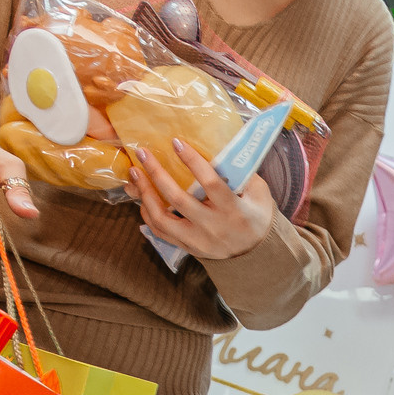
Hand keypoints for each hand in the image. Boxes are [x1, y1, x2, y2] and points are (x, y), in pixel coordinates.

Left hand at [130, 138, 276, 261]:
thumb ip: (240, 172)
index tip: (176, 142)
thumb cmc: (256, 215)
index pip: (211, 183)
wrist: (255, 252)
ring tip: (135, 174)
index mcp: (233, 210)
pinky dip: (148, 213)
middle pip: (179, 200)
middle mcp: (214, 227)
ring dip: (145, 194)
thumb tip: (216, 148)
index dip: (193, 162)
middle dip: (157, 174)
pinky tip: (142, 197)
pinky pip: (161, 232)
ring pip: (163, 219)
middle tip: (143, 153)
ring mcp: (198, 240)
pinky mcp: (188, 247)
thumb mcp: (258, 192)